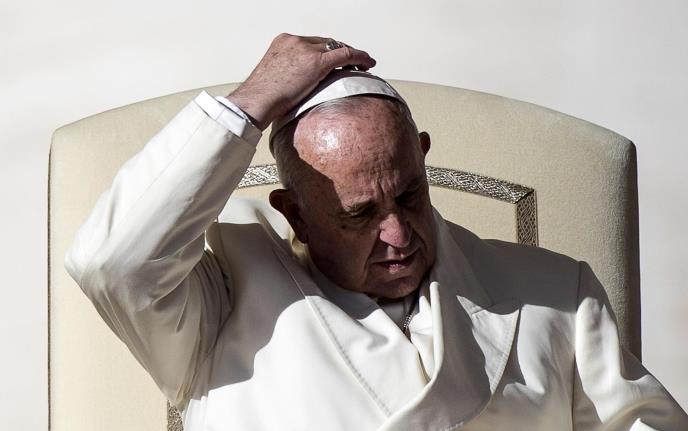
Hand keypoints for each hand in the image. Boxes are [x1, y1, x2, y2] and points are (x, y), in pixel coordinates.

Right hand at [227, 33, 375, 129]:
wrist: (255, 101)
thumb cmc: (260, 97)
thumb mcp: (274, 78)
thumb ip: (288, 75)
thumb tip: (296, 87)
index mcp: (283, 42)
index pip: (312, 42)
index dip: (327, 50)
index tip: (334, 60)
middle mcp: (295, 41)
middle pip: (326, 42)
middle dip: (340, 52)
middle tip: (353, 62)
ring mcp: (306, 49)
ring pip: (337, 47)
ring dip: (352, 55)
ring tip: (363, 63)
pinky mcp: (316, 62)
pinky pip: (345, 55)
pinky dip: (360, 57)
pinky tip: (368, 64)